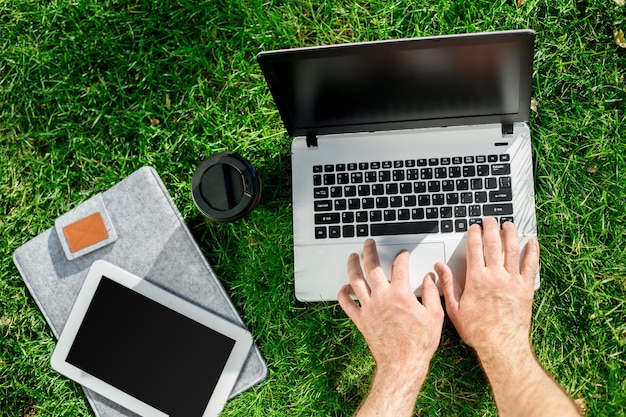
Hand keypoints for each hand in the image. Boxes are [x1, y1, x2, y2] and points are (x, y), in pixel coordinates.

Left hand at [337, 239, 443, 376]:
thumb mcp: (435, 316)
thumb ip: (432, 293)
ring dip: (353, 266)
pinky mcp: (361, 320)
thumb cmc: (419, 343)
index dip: (401, 256)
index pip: (399, 266)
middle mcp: (382, 297)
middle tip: (368, 244)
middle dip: (369, 251)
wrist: (403, 364)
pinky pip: (347, 304)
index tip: (402, 254)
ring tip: (352, 257)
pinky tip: (343, 288)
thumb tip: (430, 277)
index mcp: (401, 294)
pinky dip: (343, 295)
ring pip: (356, 281)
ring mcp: (369, 308)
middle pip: (372, 267)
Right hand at [437, 217, 539, 356]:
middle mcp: (495, 276)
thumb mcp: (454, 308)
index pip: (474, 249)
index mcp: (476, 279)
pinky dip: (532, 251)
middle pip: (493, 244)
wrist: (501, 345)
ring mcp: (512, 281)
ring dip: (510, 234)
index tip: (474, 227)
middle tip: (490, 219)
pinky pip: (531, 265)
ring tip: (508, 224)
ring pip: (512, 249)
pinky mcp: (525, 288)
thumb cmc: (477, 330)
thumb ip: (447, 284)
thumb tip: (439, 267)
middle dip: (491, 228)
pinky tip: (532, 241)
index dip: (474, 234)